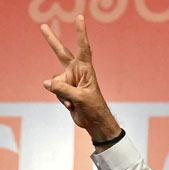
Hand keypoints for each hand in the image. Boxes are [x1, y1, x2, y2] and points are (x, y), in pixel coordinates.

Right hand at [41, 15, 120, 144]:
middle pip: (61, 53)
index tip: (80, 18)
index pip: (83, 48)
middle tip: (43, 26)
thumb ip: (63, 89)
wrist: (94, 122)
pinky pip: (55, 90)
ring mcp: (70, 80)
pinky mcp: (64, 89)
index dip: (81, 33)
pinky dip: (61, 99)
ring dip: (62, 93)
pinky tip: (71, 105)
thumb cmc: (94, 108)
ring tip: (73, 101)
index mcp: (86, 69)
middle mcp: (77, 72)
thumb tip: (46, 83)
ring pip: (55, 81)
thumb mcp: (80, 98)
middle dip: (52, 41)